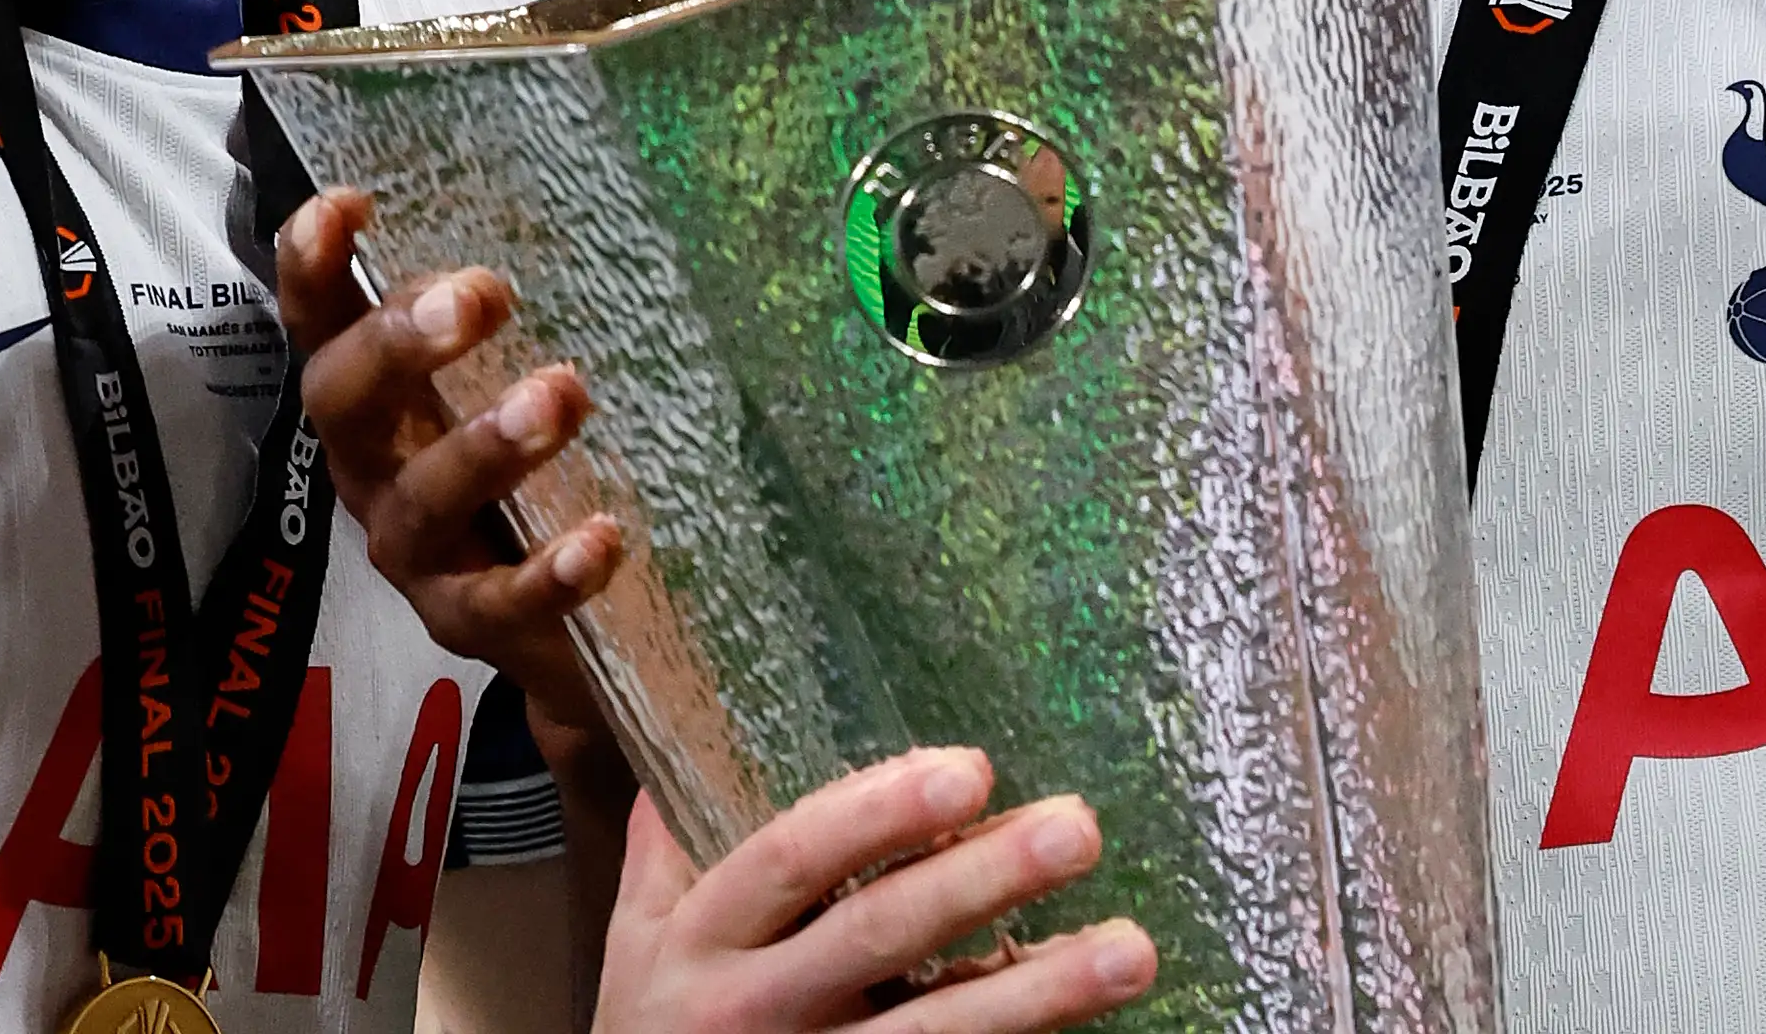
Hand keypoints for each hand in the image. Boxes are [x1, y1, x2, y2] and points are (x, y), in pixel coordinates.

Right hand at [279, 189, 622, 732]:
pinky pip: (500, 601)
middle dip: (398, 346)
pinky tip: (602, 537)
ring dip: (486, 447)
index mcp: (376, 405)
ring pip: (423, 501)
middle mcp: (374, 473)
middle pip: (345, 405)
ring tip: (562, 394)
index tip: (345, 203)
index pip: (320, 326)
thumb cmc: (529, 478)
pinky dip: (549, 570)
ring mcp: (415, 556)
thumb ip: (506, 325)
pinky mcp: (470, 626)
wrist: (569, 636)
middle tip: (479, 293)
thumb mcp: (506, 389)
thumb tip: (576, 190)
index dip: (312, 269)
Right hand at [596, 752, 1156, 1031]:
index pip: (793, 856)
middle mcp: (755, 1009)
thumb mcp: (633, 949)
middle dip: (982, 880)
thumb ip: (661, 860)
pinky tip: (1089, 1028)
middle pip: (879, 935)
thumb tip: (679, 759)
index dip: (880, 812)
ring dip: (1041, 992)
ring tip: (1131, 949)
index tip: (971, 770)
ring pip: (935, 1032)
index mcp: (701, 940)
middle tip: (1078, 828)